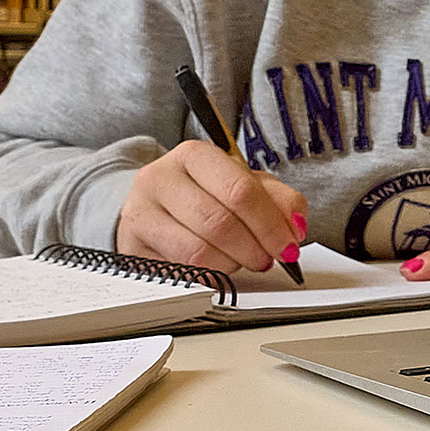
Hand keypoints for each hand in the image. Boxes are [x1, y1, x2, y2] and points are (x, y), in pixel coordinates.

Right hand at [117, 140, 308, 273]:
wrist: (157, 207)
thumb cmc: (206, 195)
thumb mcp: (247, 186)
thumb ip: (279, 200)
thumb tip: (296, 225)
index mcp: (194, 155)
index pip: (239, 190)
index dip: (270, 224)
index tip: (288, 244)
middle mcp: (161, 178)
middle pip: (220, 222)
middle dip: (255, 248)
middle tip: (268, 258)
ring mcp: (141, 212)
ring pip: (199, 250)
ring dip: (233, 263)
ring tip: (241, 259)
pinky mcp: (132, 246)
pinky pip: (181, 270)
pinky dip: (210, 275)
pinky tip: (218, 267)